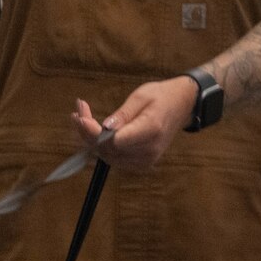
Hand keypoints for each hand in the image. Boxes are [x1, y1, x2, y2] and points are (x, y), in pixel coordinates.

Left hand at [72, 78, 199, 171]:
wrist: (181, 106)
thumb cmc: (161, 97)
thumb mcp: (141, 97)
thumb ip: (122, 115)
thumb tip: (104, 128)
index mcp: (150, 130)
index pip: (114, 141)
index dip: (93, 132)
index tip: (80, 116)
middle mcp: (148, 150)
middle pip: (107, 149)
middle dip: (87, 131)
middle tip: (78, 109)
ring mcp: (145, 160)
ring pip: (107, 155)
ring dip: (90, 138)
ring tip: (81, 115)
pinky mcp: (140, 163)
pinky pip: (113, 157)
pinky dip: (100, 144)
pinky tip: (92, 129)